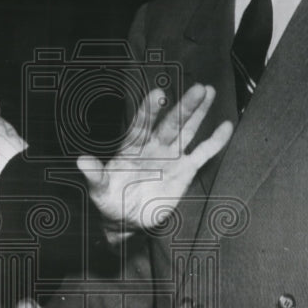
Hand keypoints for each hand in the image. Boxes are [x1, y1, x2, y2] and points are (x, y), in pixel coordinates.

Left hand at [77, 83, 232, 240]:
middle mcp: (154, 146)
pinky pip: (202, 154)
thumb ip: (94, 174)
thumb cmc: (109, 199)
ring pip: (187, 130)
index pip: (142, 123)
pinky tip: (226, 126)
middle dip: (185, 106)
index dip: (149, 109)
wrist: (125, 219)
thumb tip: (81, 161)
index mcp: (133, 146)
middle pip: (171, 122)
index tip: (157, 93)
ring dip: (198, 113)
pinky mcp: (184, 171)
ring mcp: (171, 156)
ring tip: (209, 91)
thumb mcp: (99, 188)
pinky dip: (215, 141)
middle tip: (199, 87)